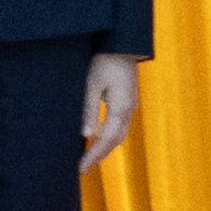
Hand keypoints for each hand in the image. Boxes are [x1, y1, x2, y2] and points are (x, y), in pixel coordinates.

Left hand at [78, 54, 140, 171]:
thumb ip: (89, 109)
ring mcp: (130, 105)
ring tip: (87, 157)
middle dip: (99, 156)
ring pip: (119, 134)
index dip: (93, 155)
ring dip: (104, 147)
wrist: (122, 42)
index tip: (80, 168)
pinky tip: (96, 138)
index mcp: (121, 107)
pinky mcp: (127, 100)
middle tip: (81, 168)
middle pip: (115, 141)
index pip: (107, 139)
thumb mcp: (92, 83)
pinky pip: (119, 125)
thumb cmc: (104, 59)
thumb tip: (86, 135)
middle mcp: (129, 110)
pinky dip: (108, 136)